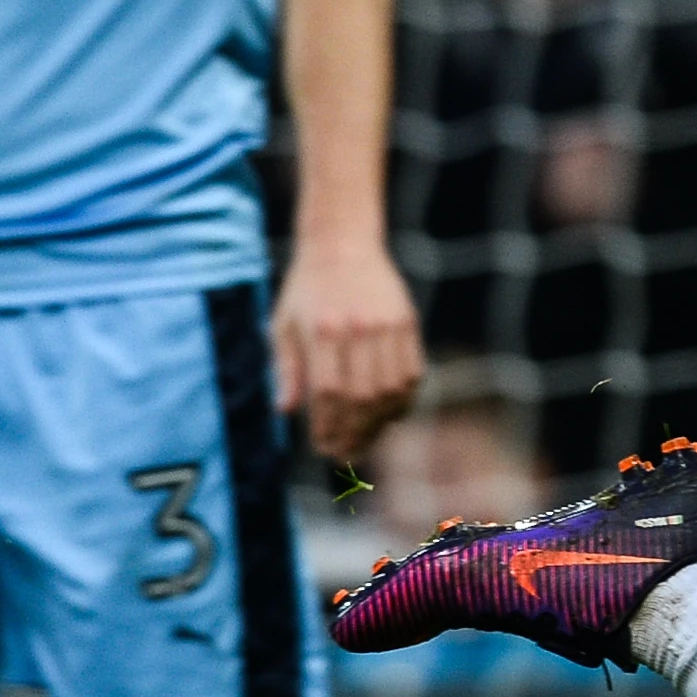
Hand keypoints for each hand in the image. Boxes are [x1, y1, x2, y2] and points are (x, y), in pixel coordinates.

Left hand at [276, 234, 426, 465]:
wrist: (342, 242)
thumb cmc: (306, 288)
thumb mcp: (283, 324)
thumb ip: (287, 368)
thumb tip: (286, 411)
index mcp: (322, 330)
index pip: (328, 393)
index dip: (327, 427)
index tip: (323, 447)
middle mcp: (358, 328)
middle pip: (362, 397)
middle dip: (354, 433)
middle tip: (345, 454)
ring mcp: (387, 325)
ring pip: (391, 389)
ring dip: (380, 422)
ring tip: (367, 438)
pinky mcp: (408, 321)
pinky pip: (413, 372)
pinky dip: (404, 399)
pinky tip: (390, 414)